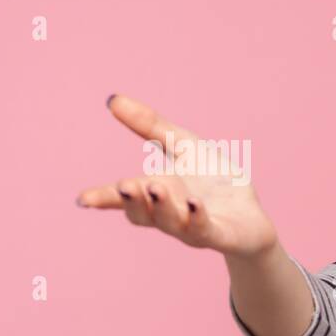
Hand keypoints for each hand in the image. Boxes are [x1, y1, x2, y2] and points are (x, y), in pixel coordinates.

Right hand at [75, 94, 278, 256]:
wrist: (253, 218)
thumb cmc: (215, 182)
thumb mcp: (185, 146)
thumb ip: (152, 126)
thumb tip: (112, 99)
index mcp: (156, 193)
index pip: (124, 199)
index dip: (104, 199)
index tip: (83, 199)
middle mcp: (170, 214)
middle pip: (142, 214)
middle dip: (133, 200)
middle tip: (124, 185)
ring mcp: (194, 227)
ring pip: (171, 222)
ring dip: (162, 206)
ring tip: (156, 186)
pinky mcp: (221, 235)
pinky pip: (205, 229)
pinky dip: (197, 217)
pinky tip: (193, 203)